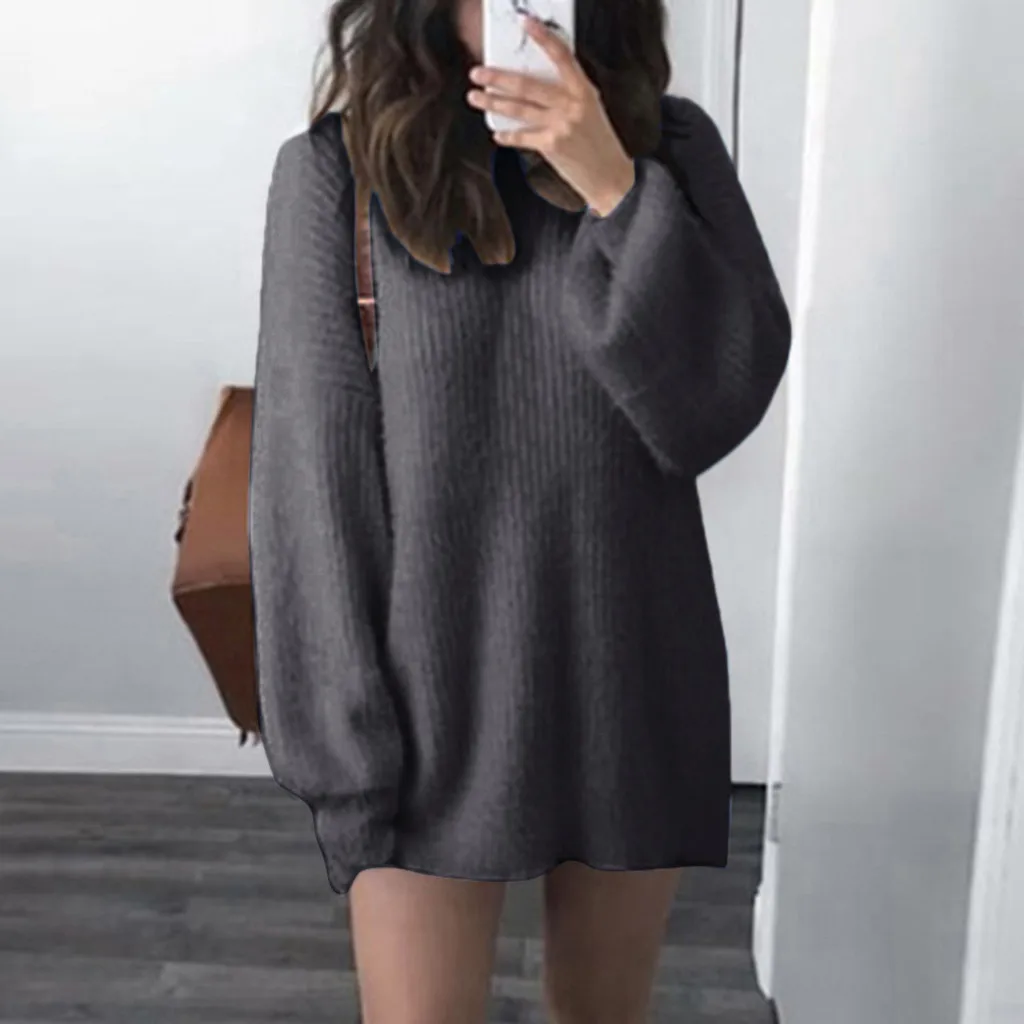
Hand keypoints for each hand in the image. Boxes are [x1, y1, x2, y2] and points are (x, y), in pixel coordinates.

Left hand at [465, 15, 635, 217]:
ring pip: (518, 109)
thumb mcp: (590, 109)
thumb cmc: (599, 142)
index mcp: (583, 91)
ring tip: (476, 97)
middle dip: (498, 78)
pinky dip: (507, 136)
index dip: (544, 38)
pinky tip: (497, 133)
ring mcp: (560, 125)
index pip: (562, 56)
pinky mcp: (551, 145)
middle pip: (527, 85)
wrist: (610, 175)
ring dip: (493, 103)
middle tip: (478, 73)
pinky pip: (522, 136)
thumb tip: (537, 81)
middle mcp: (571, 105)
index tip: (527, 25)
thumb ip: (567, 94)